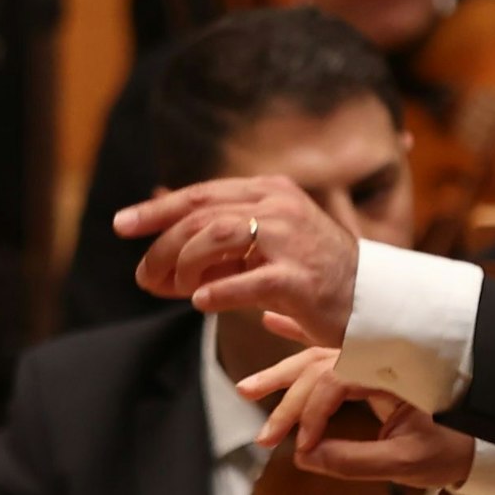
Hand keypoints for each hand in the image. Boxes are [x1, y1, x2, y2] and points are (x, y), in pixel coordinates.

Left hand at [116, 176, 357, 347]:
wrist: (372, 300)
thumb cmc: (314, 273)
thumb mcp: (267, 242)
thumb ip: (223, 235)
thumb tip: (164, 235)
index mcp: (271, 191)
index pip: (202, 193)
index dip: (158, 209)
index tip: (122, 225)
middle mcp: (280, 206)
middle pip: (202, 215)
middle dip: (162, 245)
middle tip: (144, 277)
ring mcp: (292, 240)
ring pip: (217, 237)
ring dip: (186, 266)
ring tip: (179, 290)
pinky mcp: (299, 279)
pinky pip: (246, 282)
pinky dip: (216, 292)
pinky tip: (201, 303)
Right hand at [240, 346, 475, 486]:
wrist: (484, 439)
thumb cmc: (453, 448)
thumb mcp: (408, 462)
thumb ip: (355, 461)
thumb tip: (305, 458)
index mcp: (393, 370)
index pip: (334, 381)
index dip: (311, 415)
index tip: (301, 448)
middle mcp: (381, 354)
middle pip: (319, 366)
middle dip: (286, 399)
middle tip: (262, 433)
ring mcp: (375, 354)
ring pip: (318, 356)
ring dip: (281, 370)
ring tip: (246, 388)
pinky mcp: (371, 362)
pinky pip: (332, 345)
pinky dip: (301, 335)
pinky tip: (273, 323)